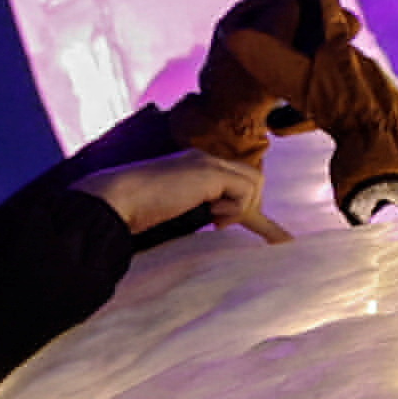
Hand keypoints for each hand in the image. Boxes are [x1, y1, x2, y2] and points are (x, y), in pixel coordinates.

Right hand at [73, 146, 283, 238]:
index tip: (280, 239)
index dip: (254, 208)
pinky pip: (245, 191)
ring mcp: (207, 162)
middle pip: (253, 179)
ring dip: (239, 209)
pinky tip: (210, 214)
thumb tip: (220, 228)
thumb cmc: (137, 213)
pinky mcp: (210, 172)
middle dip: (249, 208)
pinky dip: (234, 208)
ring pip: (253, 183)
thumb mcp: (177, 214)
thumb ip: (199, 214)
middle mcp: (204, 159)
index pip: (236, 180)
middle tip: (218, 222)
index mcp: (194, 167)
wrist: (117, 200)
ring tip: (211, 218)